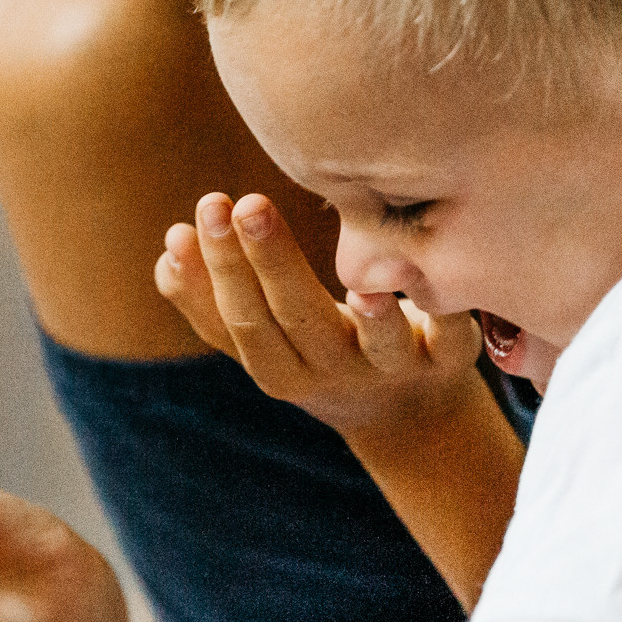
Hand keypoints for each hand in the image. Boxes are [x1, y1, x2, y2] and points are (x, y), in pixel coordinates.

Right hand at [156, 193, 484, 436]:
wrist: (411, 417)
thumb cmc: (322, 354)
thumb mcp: (266, 341)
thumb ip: (211, 303)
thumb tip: (168, 250)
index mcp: (282, 367)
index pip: (243, 320)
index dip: (219, 272)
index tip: (202, 212)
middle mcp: (334, 370)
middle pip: (297, 321)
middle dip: (268, 264)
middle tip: (244, 204)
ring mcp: (395, 369)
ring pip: (380, 346)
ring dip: (371, 321)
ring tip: (357, 287)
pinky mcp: (450, 362)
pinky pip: (454, 343)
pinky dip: (448, 322)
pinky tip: (439, 286)